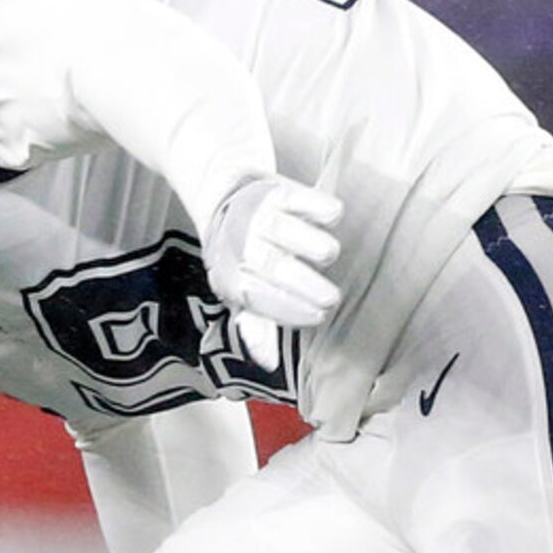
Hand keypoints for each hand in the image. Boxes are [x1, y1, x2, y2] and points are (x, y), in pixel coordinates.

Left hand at [202, 172, 342, 370]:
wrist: (220, 195)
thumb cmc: (239, 256)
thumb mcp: (240, 293)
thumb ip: (256, 326)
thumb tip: (267, 362)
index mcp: (229, 275)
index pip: (259, 297)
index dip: (290, 310)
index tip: (317, 316)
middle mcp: (239, 245)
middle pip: (272, 265)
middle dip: (304, 284)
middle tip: (330, 297)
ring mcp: (255, 215)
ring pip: (283, 229)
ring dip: (310, 244)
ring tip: (328, 256)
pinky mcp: (272, 190)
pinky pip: (297, 197)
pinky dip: (316, 205)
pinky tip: (332, 216)